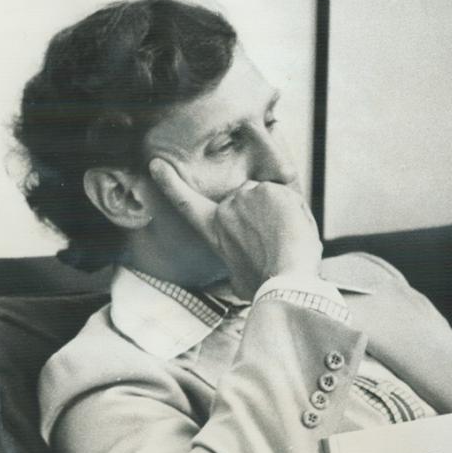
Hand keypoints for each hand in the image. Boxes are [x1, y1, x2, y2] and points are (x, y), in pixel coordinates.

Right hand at [148, 158, 322, 296]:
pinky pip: (287, 195)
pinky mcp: (265, 190)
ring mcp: (244, 197)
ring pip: (270, 197)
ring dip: (282, 213)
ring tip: (284, 240)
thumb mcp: (241, 283)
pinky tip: (291, 228)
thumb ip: (235, 272)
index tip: (156, 165)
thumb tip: (236, 283)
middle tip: (277, 244)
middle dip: (268, 217)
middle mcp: (224, 211)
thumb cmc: (266, 287)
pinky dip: (295, 209)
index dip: (170, 183)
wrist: (284, 279)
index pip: (186, 203)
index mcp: (214, 232)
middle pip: (251, 201)